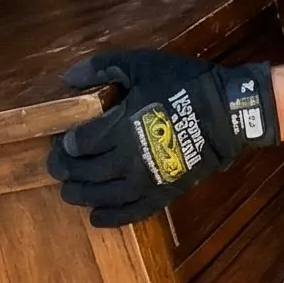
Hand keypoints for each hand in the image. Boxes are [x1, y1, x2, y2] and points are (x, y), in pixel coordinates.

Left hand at [46, 50, 279, 226]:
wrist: (228, 112)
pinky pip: (131, 213)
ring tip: (69, 191)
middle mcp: (129, 159)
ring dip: (80, 195)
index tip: (61, 142)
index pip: (80, 143)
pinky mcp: (163, 194)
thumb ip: (103, 67)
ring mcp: (146, 181)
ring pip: (102, 195)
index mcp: (121, 127)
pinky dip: (110, 217)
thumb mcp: (142, 65)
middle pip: (85, 171)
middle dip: (65, 170)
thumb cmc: (184, 84)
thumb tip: (66, 77)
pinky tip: (96, 216)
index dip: (65, 144)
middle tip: (55, 167)